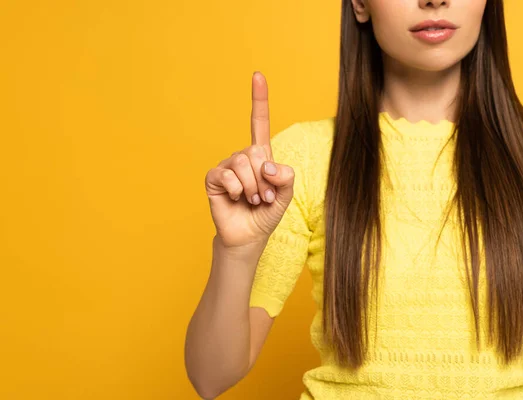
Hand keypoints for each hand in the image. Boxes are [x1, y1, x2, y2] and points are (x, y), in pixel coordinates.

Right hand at [205, 72, 295, 248]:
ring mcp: (226, 166)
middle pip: (254, 150)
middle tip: (265, 197)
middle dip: (264, 178)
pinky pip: (225, 174)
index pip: (259, 123)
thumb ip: (286, 177)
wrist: (248, 237)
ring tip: (253, 200)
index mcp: (261, 156)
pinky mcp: (213, 178)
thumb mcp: (286, 195)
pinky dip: (236, 189)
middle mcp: (243, 157)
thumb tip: (267, 164)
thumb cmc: (266, 214)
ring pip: (241, 162)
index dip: (259, 99)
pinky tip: (236, 198)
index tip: (257, 75)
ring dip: (252, 186)